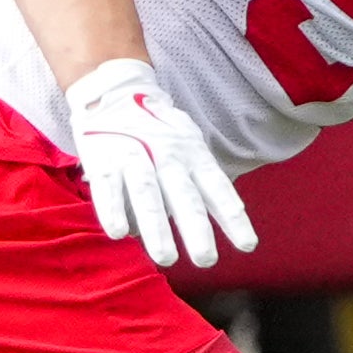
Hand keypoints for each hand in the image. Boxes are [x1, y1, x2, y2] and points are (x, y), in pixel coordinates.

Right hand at [67, 58, 255, 270]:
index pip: (217, 188)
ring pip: (148, 194)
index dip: (233, 217)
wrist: (115, 92)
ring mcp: (135, 156)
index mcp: (193, 154)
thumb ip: (203, 180)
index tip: (248, 245)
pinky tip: (120, 234)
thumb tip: (231, 216)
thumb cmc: (159, 131)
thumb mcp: (190, 145)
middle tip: (207, 260)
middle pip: (185, 196)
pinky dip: (113, 210)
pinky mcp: (104, 159)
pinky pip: (109, 187)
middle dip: (196, 229)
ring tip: (166, 258)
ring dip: (157, 227)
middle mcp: (168, 156)